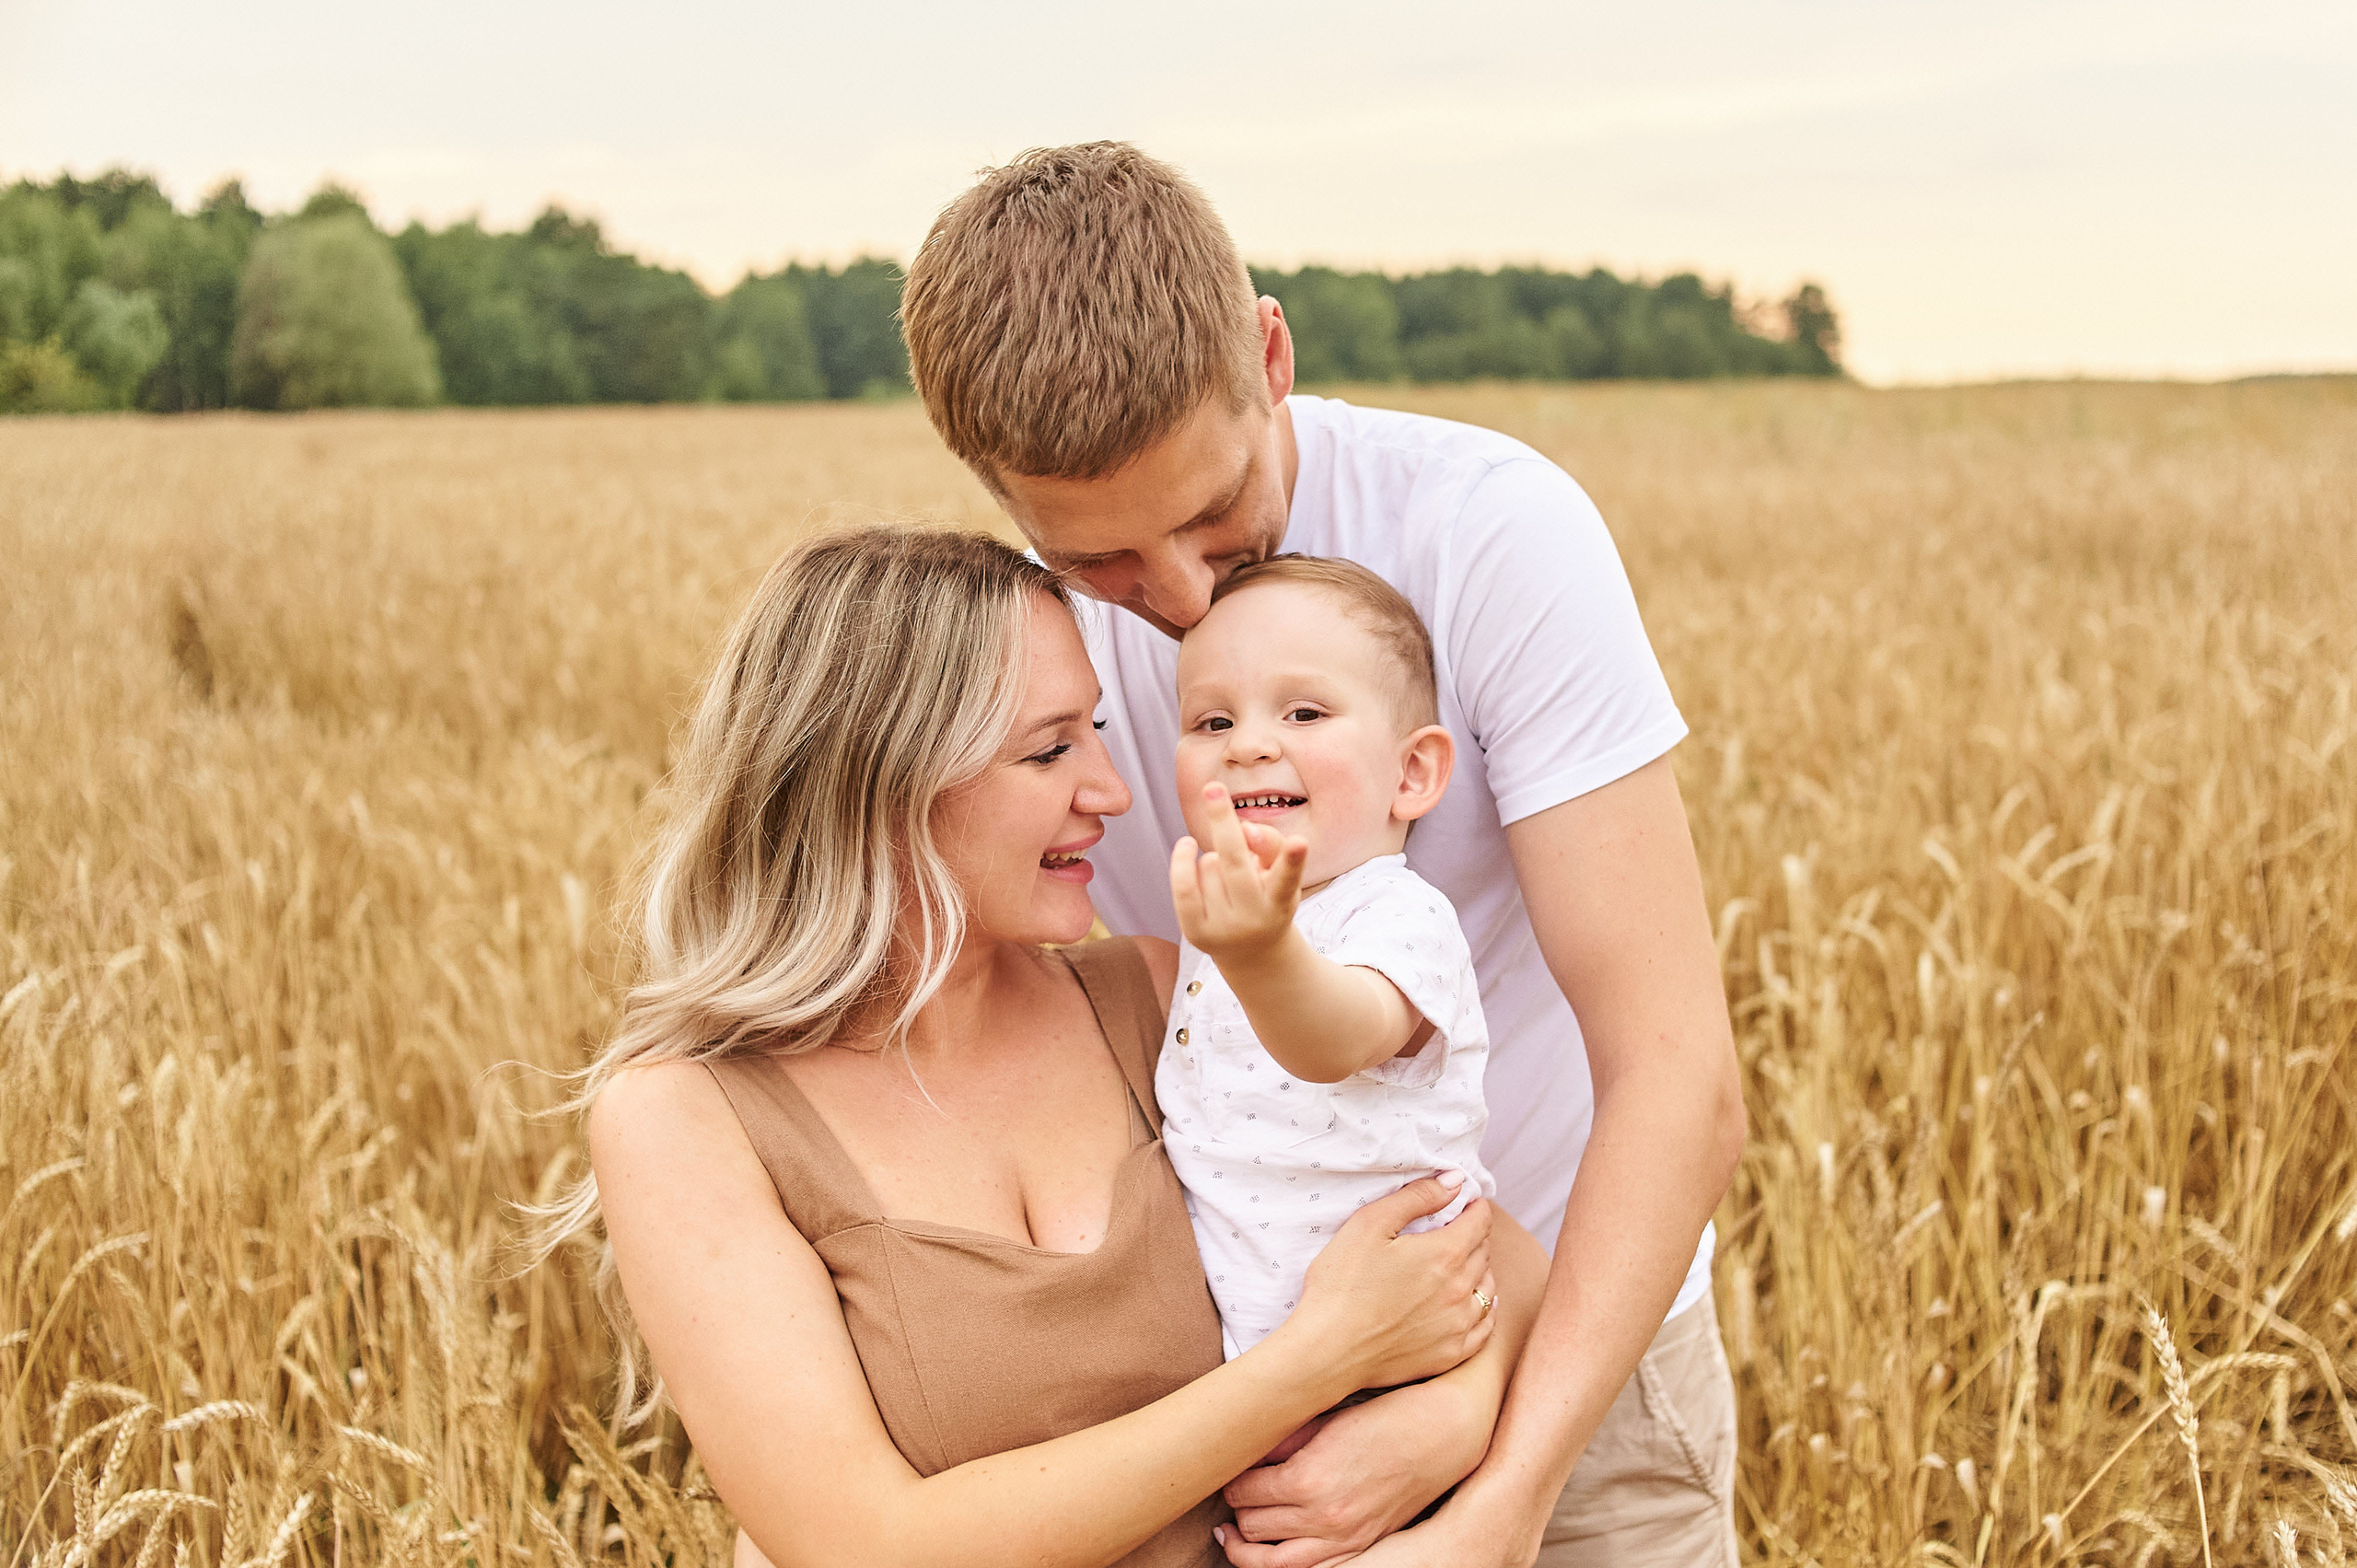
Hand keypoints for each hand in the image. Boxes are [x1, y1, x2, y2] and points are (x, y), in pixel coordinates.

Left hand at [1170, 782, 1309, 965]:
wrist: (1252, 954)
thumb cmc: (1268, 899)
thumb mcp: (1280, 874)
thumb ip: (1270, 845)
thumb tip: (1243, 828)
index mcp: (1281, 901)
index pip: (1287, 878)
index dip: (1293, 859)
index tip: (1300, 840)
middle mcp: (1255, 917)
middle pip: (1235, 862)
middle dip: (1223, 822)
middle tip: (1213, 788)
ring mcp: (1223, 927)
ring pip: (1209, 864)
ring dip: (1214, 859)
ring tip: (1227, 880)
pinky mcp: (1195, 933)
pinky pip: (1182, 885)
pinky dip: (1182, 860)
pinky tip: (1187, 845)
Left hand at [1216, 1378, 1492, 1566]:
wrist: (1441, 1435)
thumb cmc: (1386, 1417)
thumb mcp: (1325, 1419)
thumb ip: (1282, 1440)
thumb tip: (1247, 1453)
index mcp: (1307, 1478)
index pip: (1242, 1492)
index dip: (1230, 1481)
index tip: (1229, 1470)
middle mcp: (1322, 1516)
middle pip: (1252, 1527)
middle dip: (1237, 1510)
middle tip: (1235, 1495)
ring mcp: (1344, 1538)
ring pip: (1274, 1563)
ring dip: (1248, 1550)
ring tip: (1234, 1536)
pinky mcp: (1362, 1547)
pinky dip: (1285, 1567)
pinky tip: (1274, 1553)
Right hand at [1278, 1175, 1494, 1394]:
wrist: (1328, 1351)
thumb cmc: (1341, 1284)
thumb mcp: (1370, 1225)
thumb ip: (1415, 1198)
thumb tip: (1455, 1181)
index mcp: (1444, 1254)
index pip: (1479, 1223)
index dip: (1475, 1208)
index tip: (1468, 1204)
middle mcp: (1461, 1290)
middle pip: (1484, 1252)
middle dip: (1475, 1236)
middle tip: (1460, 1229)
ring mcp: (1458, 1325)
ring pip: (1487, 1288)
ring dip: (1481, 1270)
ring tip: (1466, 1262)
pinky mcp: (1450, 1354)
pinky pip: (1484, 1327)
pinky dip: (1485, 1309)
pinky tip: (1478, 1303)